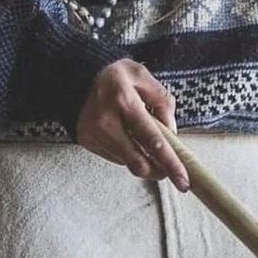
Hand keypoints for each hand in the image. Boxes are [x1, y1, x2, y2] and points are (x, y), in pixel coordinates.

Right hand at [76, 58, 189, 190]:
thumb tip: (172, 132)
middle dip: (159, 172)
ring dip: (145, 161)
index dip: (170, 164)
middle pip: (140, 163)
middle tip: (171, 172)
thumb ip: (163, 101)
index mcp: (124, 101)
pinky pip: (117, 158)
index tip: (183, 182)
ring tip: (145, 145)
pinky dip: (129, 154)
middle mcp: (106, 120)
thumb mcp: (142, 76)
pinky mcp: (87, 141)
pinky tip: (127, 139)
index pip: (152, 140)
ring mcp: (94, 133)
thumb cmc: (115, 78)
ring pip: (129, 163)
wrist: (74, 75)